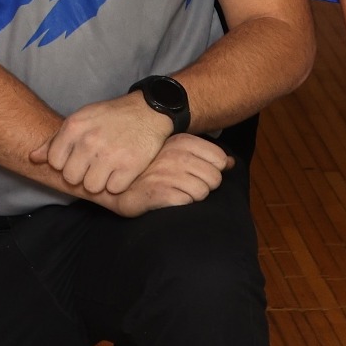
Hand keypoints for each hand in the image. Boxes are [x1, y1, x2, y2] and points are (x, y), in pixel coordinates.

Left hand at [34, 92, 172, 198]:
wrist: (149, 110)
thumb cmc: (111, 116)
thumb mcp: (81, 119)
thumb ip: (55, 140)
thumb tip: (33, 158)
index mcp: (74, 127)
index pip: (54, 162)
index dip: (65, 163)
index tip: (78, 158)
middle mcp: (90, 141)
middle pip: (72, 178)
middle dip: (82, 175)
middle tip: (94, 165)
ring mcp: (110, 154)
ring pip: (92, 187)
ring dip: (100, 182)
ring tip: (109, 168)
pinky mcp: (130, 166)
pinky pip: (114, 189)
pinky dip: (119, 184)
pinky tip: (122, 170)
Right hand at [97, 135, 226, 216]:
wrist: (112, 181)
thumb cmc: (148, 169)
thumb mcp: (176, 154)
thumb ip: (206, 156)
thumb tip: (232, 163)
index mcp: (181, 141)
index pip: (219, 158)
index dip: (213, 171)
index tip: (198, 175)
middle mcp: (174, 154)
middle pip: (214, 178)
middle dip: (205, 187)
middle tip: (186, 187)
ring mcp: (165, 172)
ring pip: (202, 192)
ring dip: (193, 197)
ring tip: (176, 194)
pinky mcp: (156, 191)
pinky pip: (185, 202)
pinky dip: (181, 204)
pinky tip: (169, 201)